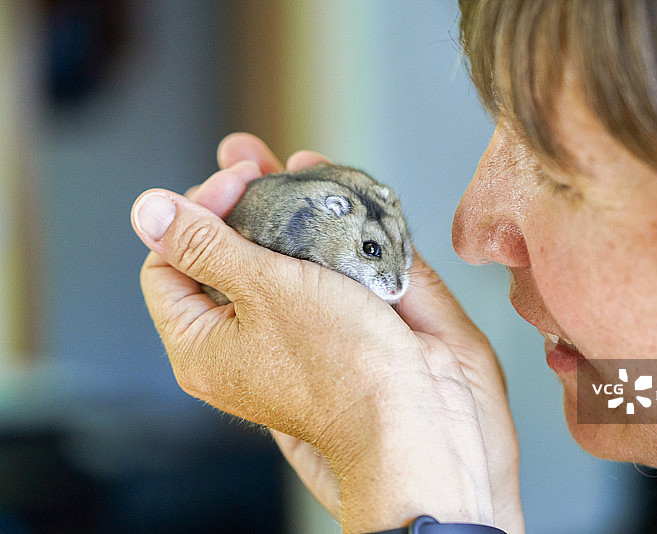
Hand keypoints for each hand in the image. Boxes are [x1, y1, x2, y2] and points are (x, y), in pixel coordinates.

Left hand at [131, 133, 523, 532]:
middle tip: (258, 165)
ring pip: (269, 261)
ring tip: (293, 167)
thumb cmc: (342, 364)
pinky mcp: (328, 328)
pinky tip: (331, 201)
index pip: (167, 266)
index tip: (235, 185)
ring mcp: (286, 336)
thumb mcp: (264, 290)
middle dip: (238, 203)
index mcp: (203, 346)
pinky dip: (318, 236)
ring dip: (280, 211)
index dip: (191, 214)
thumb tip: (147, 210)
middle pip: (219, 259)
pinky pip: (311, 274)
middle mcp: (239, 344)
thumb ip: (204, 245)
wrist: (417, 414)